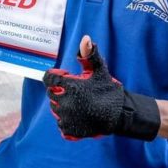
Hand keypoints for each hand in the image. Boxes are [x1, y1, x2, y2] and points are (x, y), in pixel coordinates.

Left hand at [42, 36, 160, 140]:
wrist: (120, 115)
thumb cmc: (109, 90)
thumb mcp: (100, 70)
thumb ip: (90, 54)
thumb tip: (86, 38)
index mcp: (70, 86)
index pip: (48, 78)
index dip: (56, 76)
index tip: (67, 77)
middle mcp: (65, 102)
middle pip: (51, 93)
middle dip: (60, 90)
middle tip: (77, 92)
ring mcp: (66, 117)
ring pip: (55, 108)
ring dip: (63, 105)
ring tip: (80, 104)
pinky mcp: (69, 129)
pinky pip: (60, 123)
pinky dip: (67, 120)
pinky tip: (80, 116)